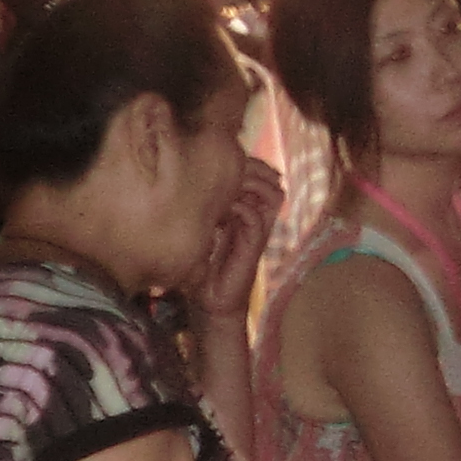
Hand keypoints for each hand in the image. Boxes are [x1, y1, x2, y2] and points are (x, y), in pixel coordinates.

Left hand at [190, 157, 285, 323]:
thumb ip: (204, 212)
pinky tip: (220, 207)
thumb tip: (189, 186)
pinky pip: (253, 215)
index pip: (259, 177)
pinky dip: (239, 206)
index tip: (226, 158)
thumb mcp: (201, 233)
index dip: (250, 164)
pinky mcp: (254, 244)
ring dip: (250, 185)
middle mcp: (256, 218)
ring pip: (271, 195)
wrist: (212, 301)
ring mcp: (257, 230)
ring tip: (228, 183)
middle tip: (229, 166)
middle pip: (270, 181)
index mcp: (245, 212)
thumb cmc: (202, 268)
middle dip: (252, 169)